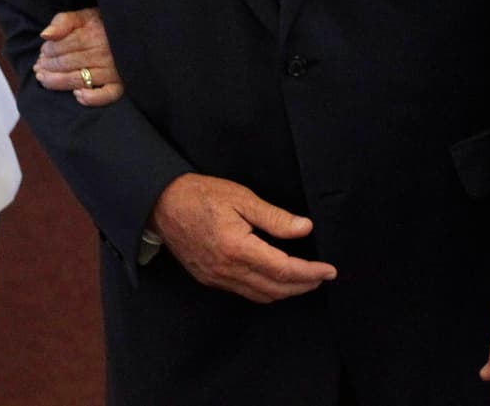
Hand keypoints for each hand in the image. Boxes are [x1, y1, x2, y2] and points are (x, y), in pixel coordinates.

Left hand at [33, 7, 122, 106]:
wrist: (130, 32)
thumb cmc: (101, 25)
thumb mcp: (83, 16)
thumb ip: (63, 21)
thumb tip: (45, 35)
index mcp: (94, 33)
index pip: (63, 45)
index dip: (48, 50)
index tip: (42, 52)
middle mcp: (104, 52)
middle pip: (68, 63)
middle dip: (49, 66)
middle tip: (39, 67)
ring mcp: (113, 70)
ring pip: (79, 79)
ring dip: (57, 82)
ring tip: (44, 79)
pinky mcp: (120, 84)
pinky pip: (106, 95)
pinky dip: (91, 98)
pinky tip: (76, 94)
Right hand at [150, 173, 336, 301]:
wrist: (161, 203)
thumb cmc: (200, 194)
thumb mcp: (240, 197)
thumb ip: (274, 217)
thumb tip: (305, 229)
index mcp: (237, 247)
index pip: (283, 269)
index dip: (310, 272)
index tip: (329, 270)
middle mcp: (227, 269)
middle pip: (275, 289)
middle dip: (303, 285)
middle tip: (321, 275)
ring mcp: (217, 278)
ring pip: (261, 295)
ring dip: (286, 291)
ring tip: (304, 279)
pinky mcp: (209, 279)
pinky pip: (245, 292)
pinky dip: (266, 291)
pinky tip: (274, 279)